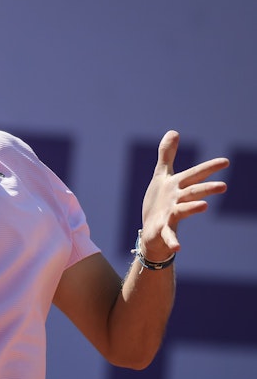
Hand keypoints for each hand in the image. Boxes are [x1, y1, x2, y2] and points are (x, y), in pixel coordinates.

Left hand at [140, 130, 229, 259]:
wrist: (152, 230)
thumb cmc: (160, 202)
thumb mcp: (162, 176)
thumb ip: (168, 155)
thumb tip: (173, 131)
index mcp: (177, 186)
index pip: (194, 174)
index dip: (208, 168)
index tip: (226, 161)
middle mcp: (177, 201)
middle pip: (192, 192)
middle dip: (206, 188)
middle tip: (223, 186)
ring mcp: (171, 216)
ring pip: (183, 211)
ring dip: (192, 208)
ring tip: (203, 205)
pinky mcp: (162, 230)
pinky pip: (168, 235)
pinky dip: (173, 240)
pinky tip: (178, 247)